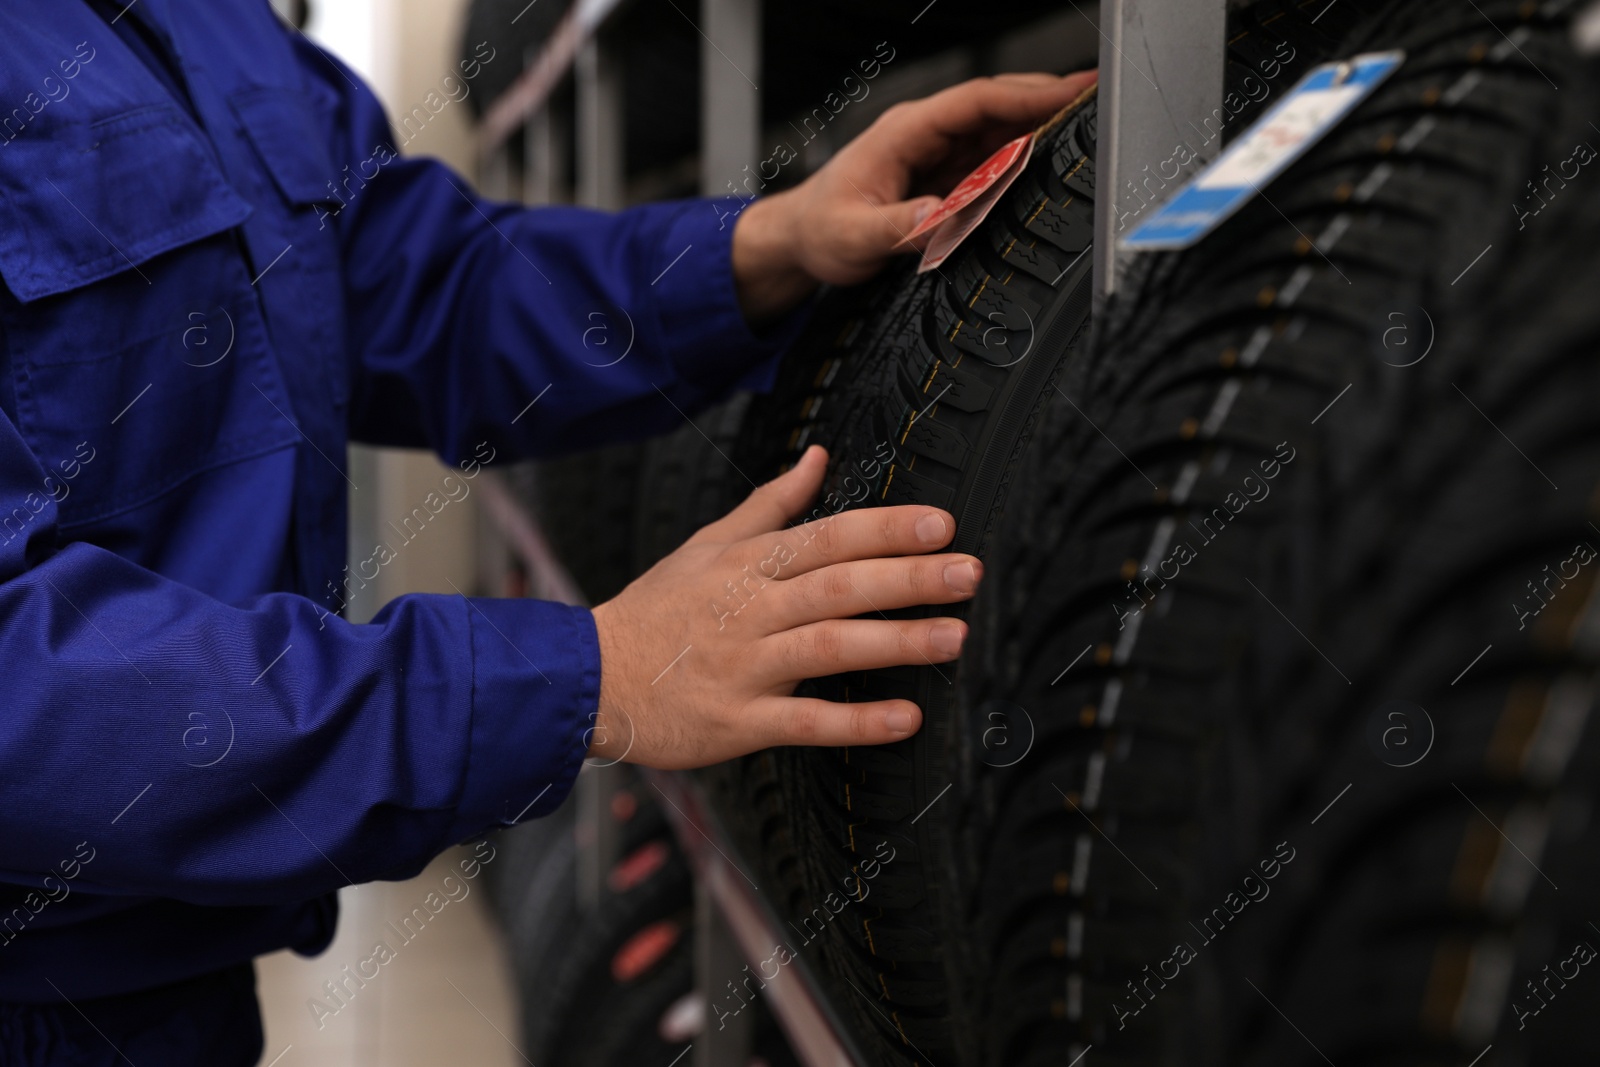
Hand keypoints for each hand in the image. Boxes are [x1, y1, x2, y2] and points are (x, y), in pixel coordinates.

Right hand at [587, 445, 982, 768]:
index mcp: (749, 563)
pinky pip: (804, 722)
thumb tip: (817, 456)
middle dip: (907, 577)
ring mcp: (745, 666)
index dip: (887, 529)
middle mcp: (751, 609)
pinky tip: (903, 719)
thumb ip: (770, 503)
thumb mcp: (708, 543)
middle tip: (967, 573)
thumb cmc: (657, 609)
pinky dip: (855, 722)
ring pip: (828, 646)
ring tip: (953, 637)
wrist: (590, 676)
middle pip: (839, 585)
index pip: (829, 536)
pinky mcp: (737, 721)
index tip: (943, 524)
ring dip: (895, 642)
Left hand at [731, 69, 1098, 322]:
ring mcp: (937, 153)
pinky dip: (1023, 158)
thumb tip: (943, 218)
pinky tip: (1052, 162)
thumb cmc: (820, 231)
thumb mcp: (854, 236)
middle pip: (1000, 107)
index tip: (1074, 91)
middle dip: (1051, 101)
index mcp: (906, 132)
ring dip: (1043, 129)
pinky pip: (991, 160)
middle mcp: (925, 135)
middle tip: (1101, 104)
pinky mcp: (943, 175)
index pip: (979, 101)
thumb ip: (901, 227)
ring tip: (1090, 131)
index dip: (1030, 93)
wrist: (801, 239)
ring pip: (1000, 131)